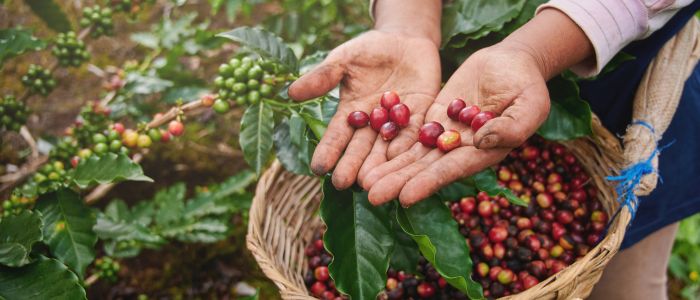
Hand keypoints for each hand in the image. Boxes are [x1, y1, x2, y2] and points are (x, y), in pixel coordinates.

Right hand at [288, 30, 440, 188]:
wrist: (405, 39)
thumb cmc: (369, 49)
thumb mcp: (343, 59)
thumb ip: (323, 77)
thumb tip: (291, 92)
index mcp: (351, 113)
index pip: (337, 136)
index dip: (328, 151)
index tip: (318, 167)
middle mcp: (372, 124)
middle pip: (361, 148)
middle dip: (352, 165)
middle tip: (343, 183)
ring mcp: (396, 123)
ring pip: (386, 148)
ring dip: (379, 165)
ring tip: (370, 182)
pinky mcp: (421, 116)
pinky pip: (413, 133)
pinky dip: (406, 145)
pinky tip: (399, 158)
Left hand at [359, 43, 550, 205]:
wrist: (512, 63)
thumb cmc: (528, 85)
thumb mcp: (530, 104)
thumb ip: (511, 126)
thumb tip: (479, 142)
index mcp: (485, 153)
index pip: (452, 170)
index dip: (428, 183)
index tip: (405, 197)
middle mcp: (461, 150)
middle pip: (425, 168)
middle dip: (399, 182)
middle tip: (371, 195)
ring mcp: (445, 135)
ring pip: (413, 155)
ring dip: (389, 168)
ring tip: (363, 182)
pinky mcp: (434, 119)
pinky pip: (410, 133)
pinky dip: (391, 144)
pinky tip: (370, 154)